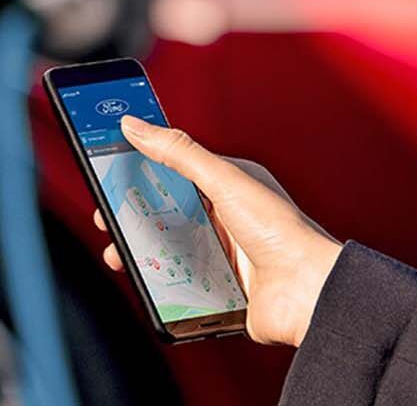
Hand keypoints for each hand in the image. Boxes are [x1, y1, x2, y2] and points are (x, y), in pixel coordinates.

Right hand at [90, 114, 342, 346]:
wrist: (309, 292)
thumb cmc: (281, 231)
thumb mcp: (224, 181)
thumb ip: (179, 152)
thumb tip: (134, 123)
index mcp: (227, 187)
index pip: (176, 169)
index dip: (143, 168)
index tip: (110, 167)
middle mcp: (224, 219)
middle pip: (165, 213)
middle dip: (132, 215)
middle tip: (107, 217)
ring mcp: (221, 256)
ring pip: (167, 250)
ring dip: (140, 253)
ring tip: (119, 255)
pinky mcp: (219, 290)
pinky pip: (180, 286)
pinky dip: (160, 284)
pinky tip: (145, 282)